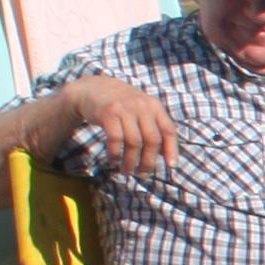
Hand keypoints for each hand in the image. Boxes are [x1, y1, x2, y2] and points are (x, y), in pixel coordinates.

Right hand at [60, 75, 179, 173]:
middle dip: (148, 161)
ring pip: (134, 142)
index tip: (172, 166)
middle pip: (152, 139)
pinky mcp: (109, 113)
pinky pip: (116, 139)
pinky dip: (115, 154)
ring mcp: (126, 108)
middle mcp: (142, 105)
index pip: (169, 130)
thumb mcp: (141, 109)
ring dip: (130, 162)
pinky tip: (113, 161)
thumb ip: (153, 126)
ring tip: (126, 172)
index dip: (172, 149)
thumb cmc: (121, 105)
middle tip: (143, 175)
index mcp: (154, 106)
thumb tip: (164, 155)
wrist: (92, 89)